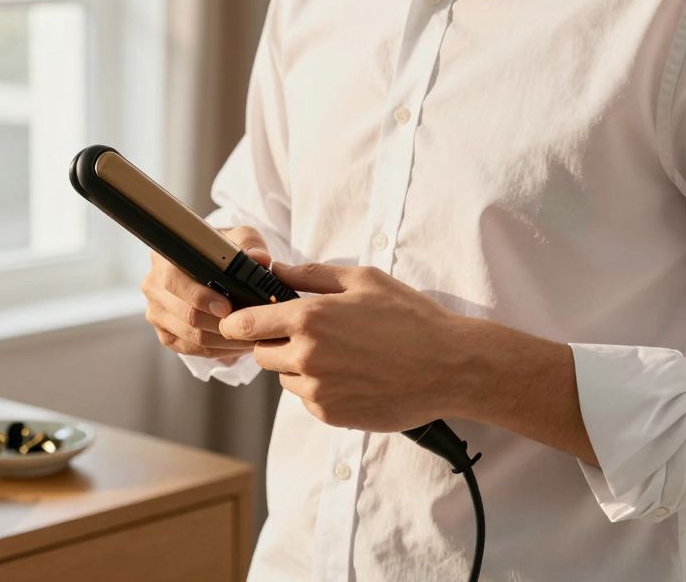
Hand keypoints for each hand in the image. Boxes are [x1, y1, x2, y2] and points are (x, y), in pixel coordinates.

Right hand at [141, 226, 270, 359]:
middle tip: (248, 328)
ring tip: (251, 338)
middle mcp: (153, 285)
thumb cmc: (226, 252)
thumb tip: (258, 258)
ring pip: (190, 336)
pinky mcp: (165, 334)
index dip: (200, 297)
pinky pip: (191, 349)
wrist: (215, 270)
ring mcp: (156, 312)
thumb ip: (250, 245)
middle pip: (185, 314)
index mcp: (165, 258)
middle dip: (220, 324)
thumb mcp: (240, 240)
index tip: (226, 307)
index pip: (174, 281)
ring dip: (224, 340)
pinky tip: (237, 344)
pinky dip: (217, 350)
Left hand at [218, 261, 473, 431]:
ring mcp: (318, 390)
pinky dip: (320, 389)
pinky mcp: (331, 414)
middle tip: (309, 333)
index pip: (245, 324)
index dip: (235, 321)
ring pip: (285, 378)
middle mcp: (307, 356)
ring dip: (298, 367)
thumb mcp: (364, 280)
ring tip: (341, 355)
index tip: (236, 320)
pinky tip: (353, 375)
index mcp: (310, 318)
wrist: (449, 367)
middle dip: (274, 342)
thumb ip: (313, 275)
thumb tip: (278, 270)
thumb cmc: (411, 318)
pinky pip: (308, 400)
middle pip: (261, 353)